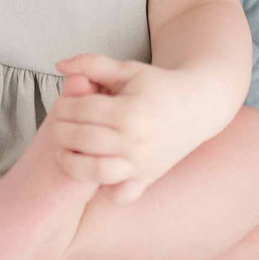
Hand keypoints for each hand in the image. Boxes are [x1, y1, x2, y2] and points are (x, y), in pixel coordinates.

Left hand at [52, 54, 188, 204]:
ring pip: (95, 172)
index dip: (64, 106)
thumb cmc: (159, 86)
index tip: (61, 105)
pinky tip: (96, 171)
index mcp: (130, 111)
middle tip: (59, 126)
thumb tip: (59, 65)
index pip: (82, 110)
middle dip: (62, 131)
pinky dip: (104, 190)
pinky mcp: (148, 178)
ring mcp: (142, 164)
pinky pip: (120, 196)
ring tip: (66, 151)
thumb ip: (92, 64)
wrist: (199, 106)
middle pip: (84, 140)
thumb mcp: (127, 69)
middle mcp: (137, 141)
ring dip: (72, 162)